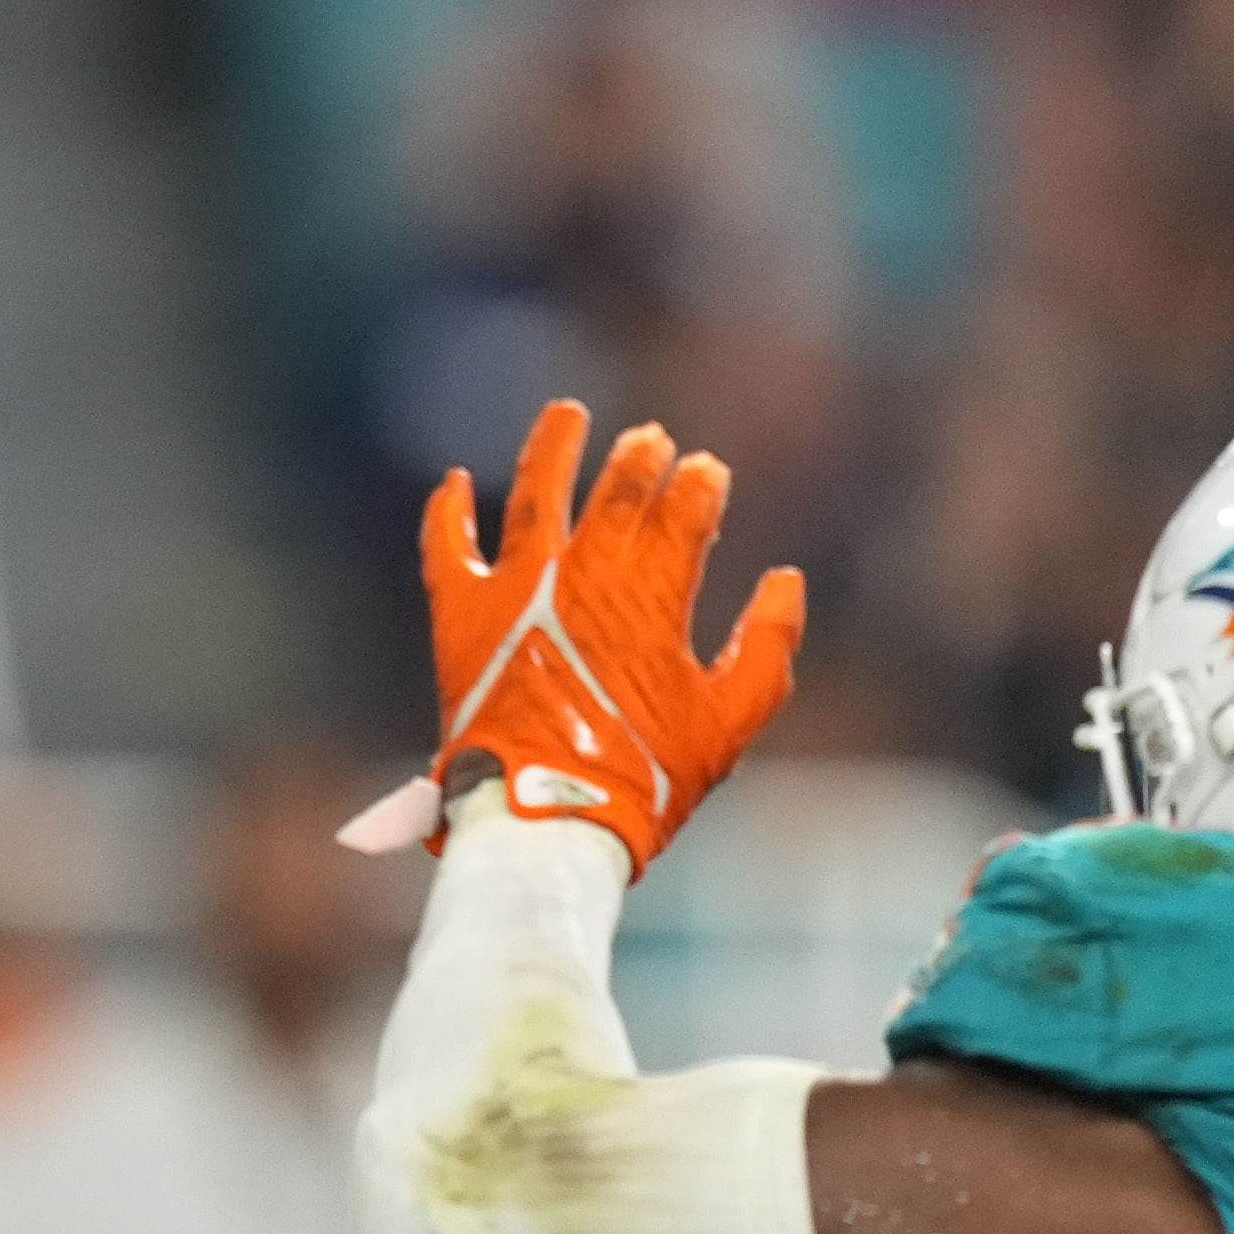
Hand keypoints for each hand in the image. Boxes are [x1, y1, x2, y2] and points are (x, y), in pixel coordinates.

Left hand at [421, 398, 802, 874]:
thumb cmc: (644, 779)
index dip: (699, 485)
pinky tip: (454, 480)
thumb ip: (766, 648)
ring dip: (553, 448)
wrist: (543, 820)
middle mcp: (584, 574)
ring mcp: (519, 587)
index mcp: (653, 594)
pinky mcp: (464, 613)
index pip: (683, 511)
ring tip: (567, 413)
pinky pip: (449, 546)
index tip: (706, 473)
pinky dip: (449, 511)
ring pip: (534, 493)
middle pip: (615, 491)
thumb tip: (785, 582)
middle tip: (650, 440)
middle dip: (639, 459)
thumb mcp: (729, 723)